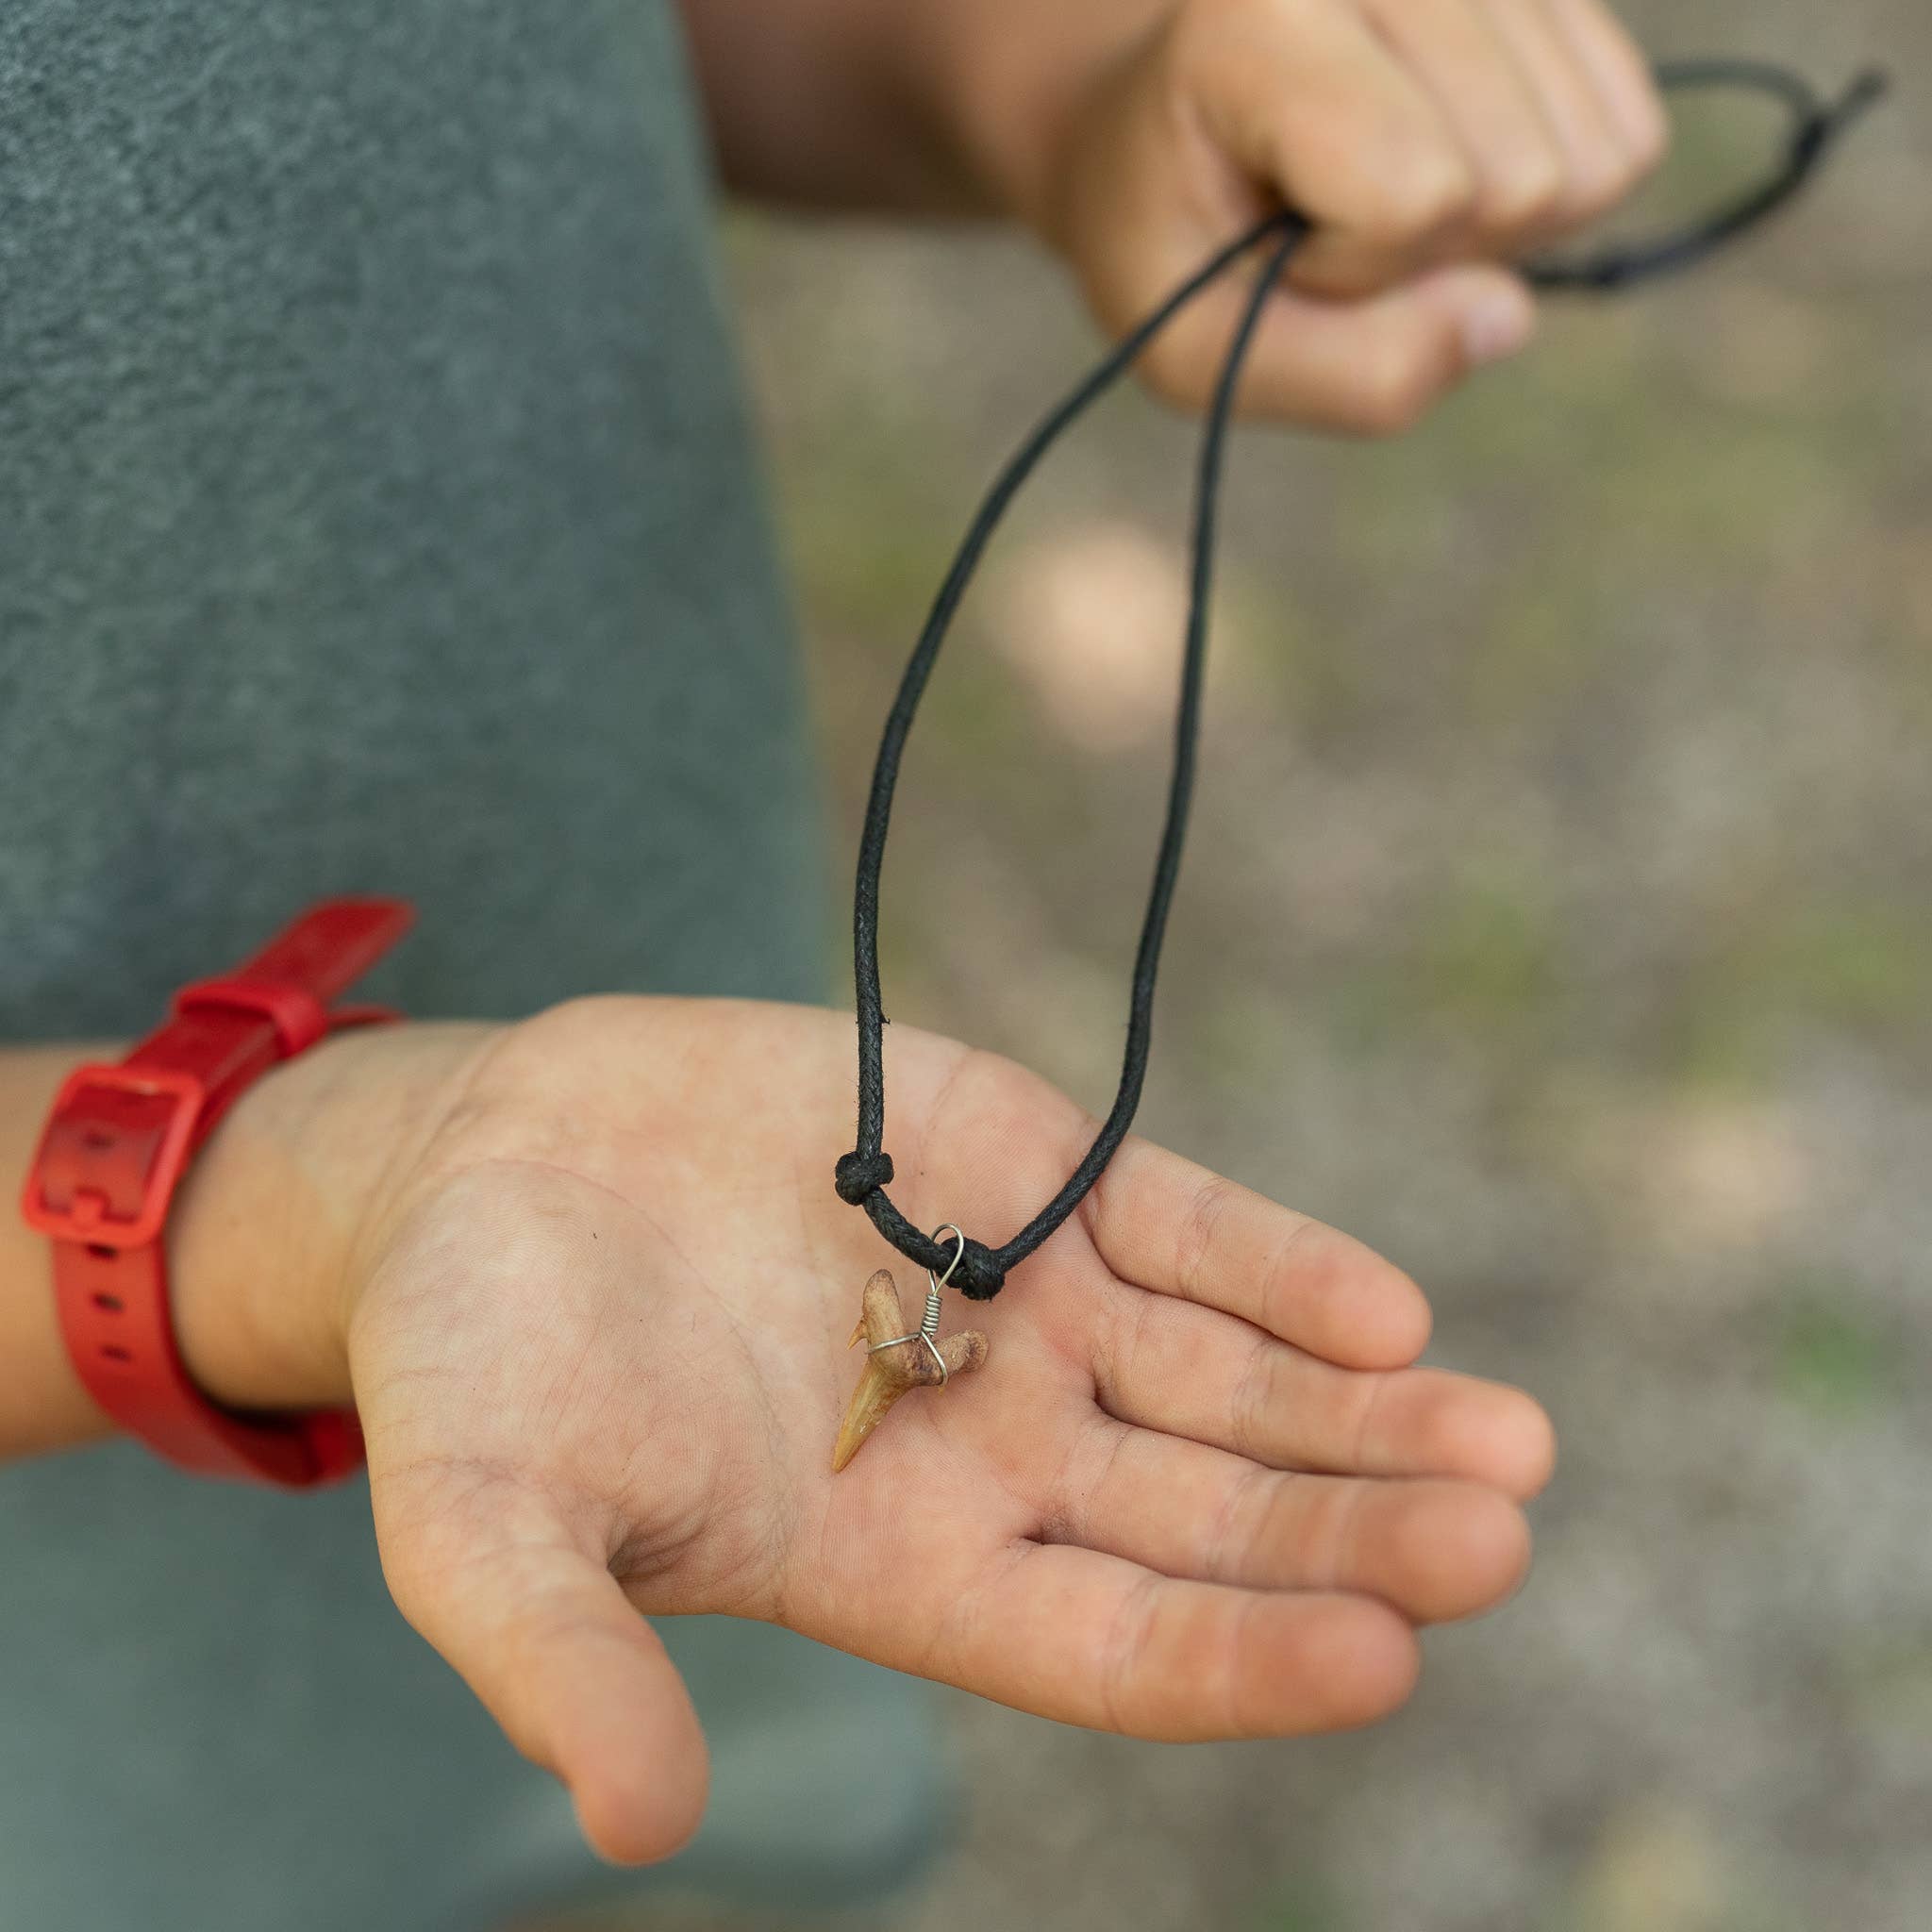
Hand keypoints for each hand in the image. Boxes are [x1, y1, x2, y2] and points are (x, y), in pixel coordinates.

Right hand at [267, 997, 1553, 1863]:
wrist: (487, 1167)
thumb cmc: (475, 1367)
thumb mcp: (487, 1524)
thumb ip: (564, 1659)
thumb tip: (637, 1825)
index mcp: (900, 1562)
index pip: (1108, 1644)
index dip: (1237, 1658)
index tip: (1380, 1664)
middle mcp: (994, 1442)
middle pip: (1212, 1516)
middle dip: (1354, 1533)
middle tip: (1498, 1537)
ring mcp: (1022, 1302)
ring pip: (1232, 1376)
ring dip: (1365, 1412)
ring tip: (1505, 1441)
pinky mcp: (1019, 1168)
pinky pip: (1180, 1225)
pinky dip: (1278, 1265)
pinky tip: (1382, 1313)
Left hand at [1006, 0, 1668, 430]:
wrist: (1171, 116)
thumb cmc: (1171, 239)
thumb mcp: (1198, 354)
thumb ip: (1345, 374)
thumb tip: (1505, 316)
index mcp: (1266, 10)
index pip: (1418, 193)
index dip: (1354, 266)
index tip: (1273, 237)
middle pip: (1526, 177)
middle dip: (1429, 247)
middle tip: (1327, 215)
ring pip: (1595, 158)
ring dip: (1488, 217)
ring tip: (1374, 183)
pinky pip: (1627, 133)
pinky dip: (1545, 181)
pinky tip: (1447, 155)